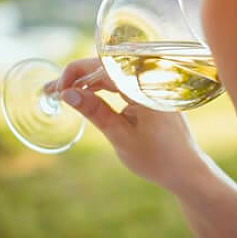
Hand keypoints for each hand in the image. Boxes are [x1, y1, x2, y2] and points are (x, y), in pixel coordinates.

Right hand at [46, 58, 202, 193]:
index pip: (104, 66)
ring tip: (62, 93)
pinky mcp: (148, 94)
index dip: (76, 72)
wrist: (185, 171)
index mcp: (145, 86)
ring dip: (86, 83)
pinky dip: (101, 89)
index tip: (58, 88)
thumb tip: (67, 93)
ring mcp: (149, 86)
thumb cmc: (157, 158)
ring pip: (111, 75)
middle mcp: (149, 80)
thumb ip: (95, 112)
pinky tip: (85, 95)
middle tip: (51, 91)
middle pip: (106, 67)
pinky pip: (120, 84)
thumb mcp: (120, 136)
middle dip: (77, 77)